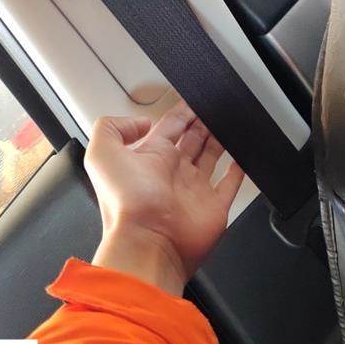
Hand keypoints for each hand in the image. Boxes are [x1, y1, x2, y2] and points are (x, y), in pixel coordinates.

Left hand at [84, 101, 244, 294]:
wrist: (149, 243)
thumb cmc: (126, 203)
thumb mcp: (101, 154)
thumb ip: (113, 128)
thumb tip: (140, 122)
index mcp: (149, 159)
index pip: (168, 127)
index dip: (181, 112)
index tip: (193, 100)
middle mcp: (171, 173)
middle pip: (191, 141)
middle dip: (202, 123)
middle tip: (214, 108)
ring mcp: (194, 191)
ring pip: (210, 158)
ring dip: (219, 141)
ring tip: (228, 124)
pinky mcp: (214, 207)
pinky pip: (229, 185)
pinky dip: (238, 171)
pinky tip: (242, 158)